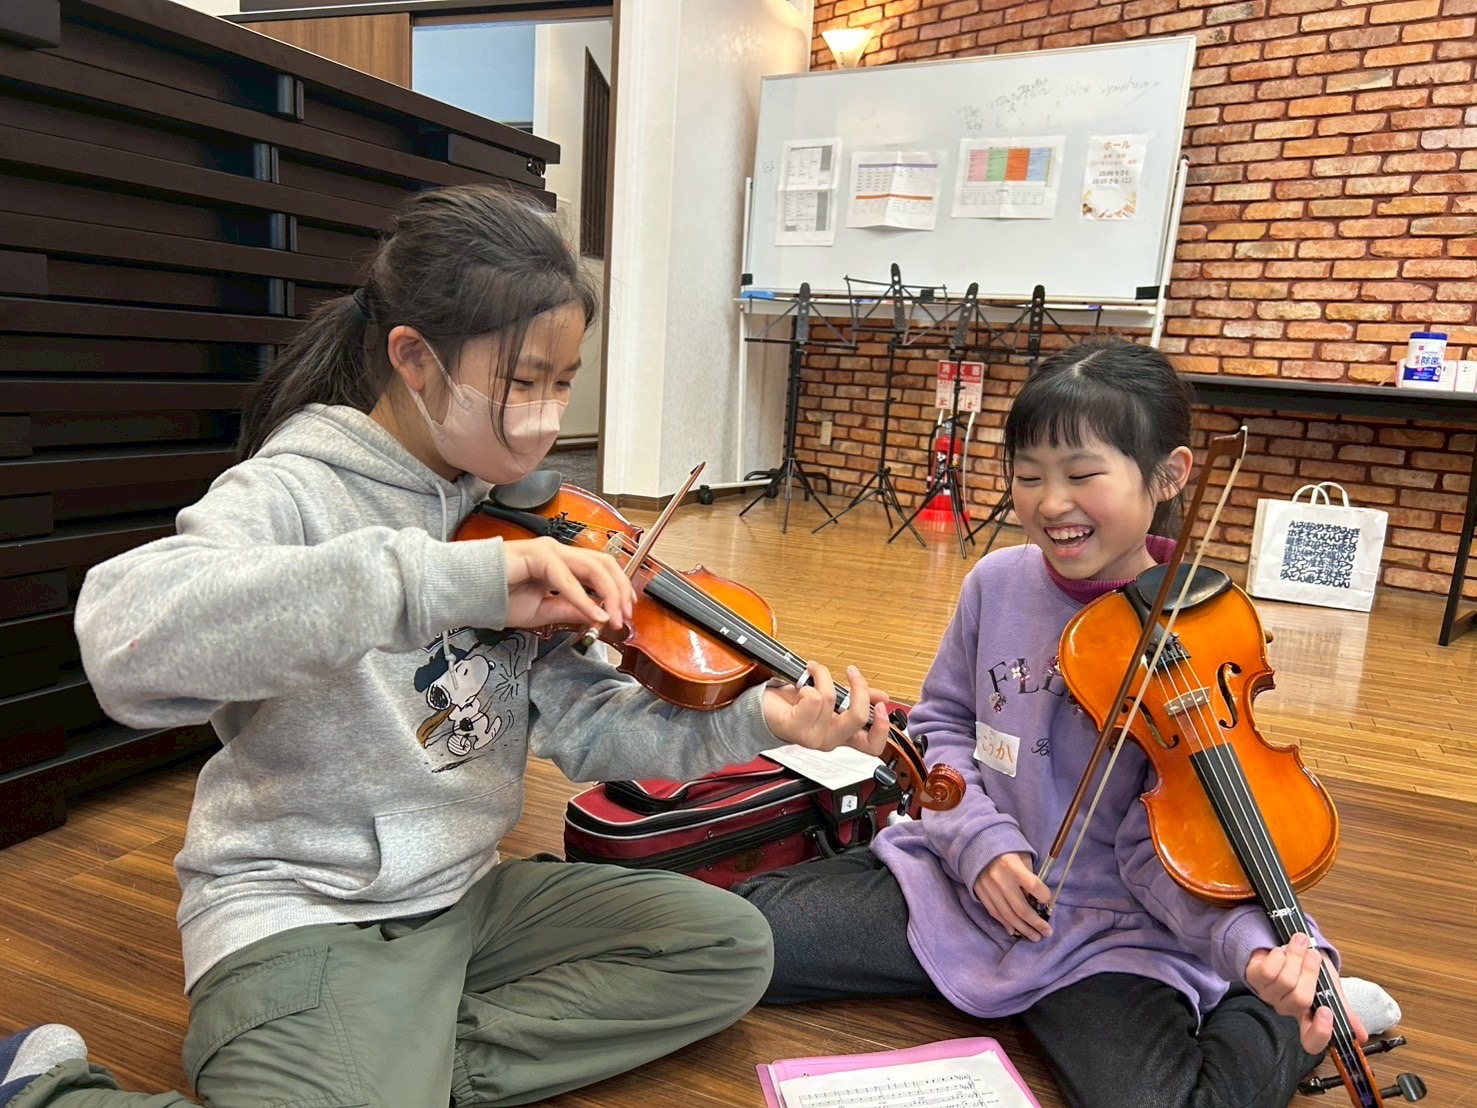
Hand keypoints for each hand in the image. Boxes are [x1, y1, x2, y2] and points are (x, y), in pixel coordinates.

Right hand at [501, 536, 633, 631]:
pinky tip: (592, 614)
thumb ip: (570, 610)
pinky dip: (583, 598)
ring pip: (593, 567)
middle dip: (620, 591)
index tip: (624, 613)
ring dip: (608, 594)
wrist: (467, 593)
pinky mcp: (538, 556)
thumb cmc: (498, 598)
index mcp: (562, 563)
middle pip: (604, 564)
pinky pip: (567, 578)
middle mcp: (559, 552)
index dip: (618, 589)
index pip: (600, 569)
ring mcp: (549, 551)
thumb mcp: (543, 611)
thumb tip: (598, 614)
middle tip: (623, 617)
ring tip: (612, 617)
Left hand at [762, 664, 890, 754]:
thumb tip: (881, 696)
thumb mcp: (833, 700)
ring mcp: (813, 737)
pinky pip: (812, 698)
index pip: (872, 746)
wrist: (764, 710)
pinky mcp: (796, 729)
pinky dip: (807, 684)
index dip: (883, 727)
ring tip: (814, 671)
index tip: (882, 704)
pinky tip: (801, 687)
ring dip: (822, 676)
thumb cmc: (796, 705)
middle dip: (859, 688)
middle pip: (858, 718)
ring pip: (831, 699)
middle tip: (852, 672)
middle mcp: (830, 740)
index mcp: (843, 736)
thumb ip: (857, 700)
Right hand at [973, 852, 1052, 941]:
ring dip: (1023, 928)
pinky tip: (1015, 931)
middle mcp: (1000, 879)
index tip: (1049, 902)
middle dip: (1036, 923)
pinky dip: (1006, 924)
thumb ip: (1030, 876)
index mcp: (1012, 865)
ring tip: (1034, 936)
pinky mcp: (980, 894)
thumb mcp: (1022, 856)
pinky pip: (995, 913)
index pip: (1033, 885)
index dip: (1044, 896)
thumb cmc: (1006, 851)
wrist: (977, 845)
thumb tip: (1038, 901)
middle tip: (1047, 932)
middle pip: (1021, 908)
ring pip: (1008, 915)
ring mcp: (988, 888)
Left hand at [1246, 932, 1366, 1053]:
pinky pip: (1268, 970)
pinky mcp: (1253, 978)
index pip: (1312, 1041)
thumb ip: (1344, 1010)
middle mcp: (1287, 1009)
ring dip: (1295, 957)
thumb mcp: (1331, 987)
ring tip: (1300, 945)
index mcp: (1308, 1016)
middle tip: (1313, 955)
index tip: (1327, 1011)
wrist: (1290, 945)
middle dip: (1310, 971)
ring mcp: (1268, 995)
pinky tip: (1280, 950)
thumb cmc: (1309, 968)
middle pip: (1301, 999)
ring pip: (1284, 981)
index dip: (1320, 1032)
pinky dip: (1278, 955)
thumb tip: (1361, 1035)